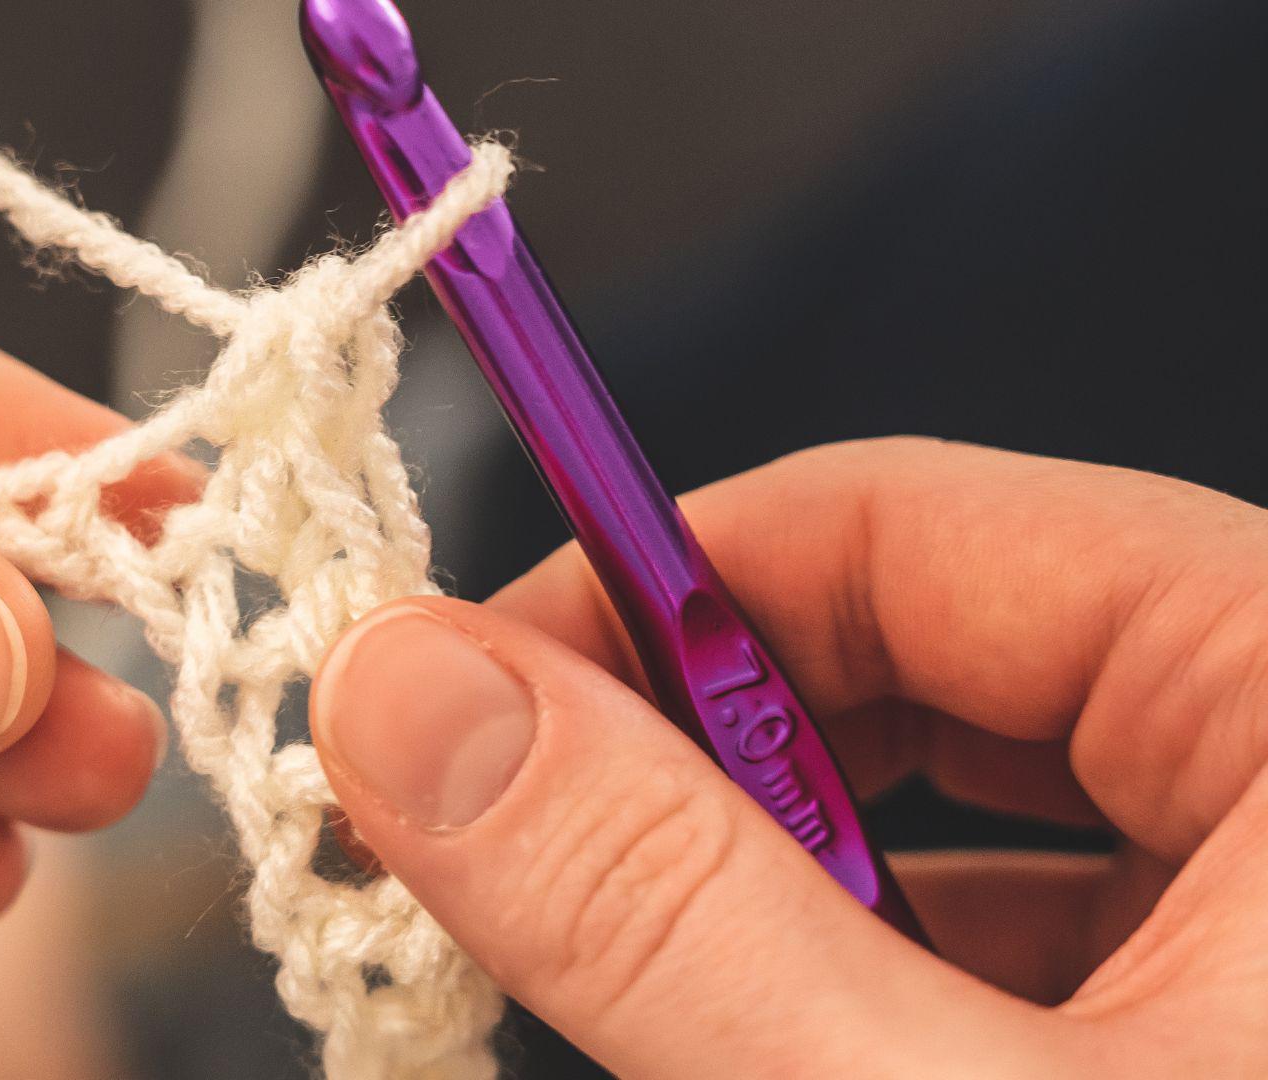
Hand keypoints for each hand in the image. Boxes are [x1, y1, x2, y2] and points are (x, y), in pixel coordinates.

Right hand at [311, 437, 1267, 1075]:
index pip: (896, 519)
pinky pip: (1031, 932)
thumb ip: (665, 904)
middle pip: (913, 659)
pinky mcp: (1252, 1017)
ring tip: (646, 997)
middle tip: (512, 880)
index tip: (443, 711)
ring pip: (956, 811)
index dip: (628, 597)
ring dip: (765, 895)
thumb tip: (405, 696)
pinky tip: (773, 1045)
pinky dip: (871, 985)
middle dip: (685, 771)